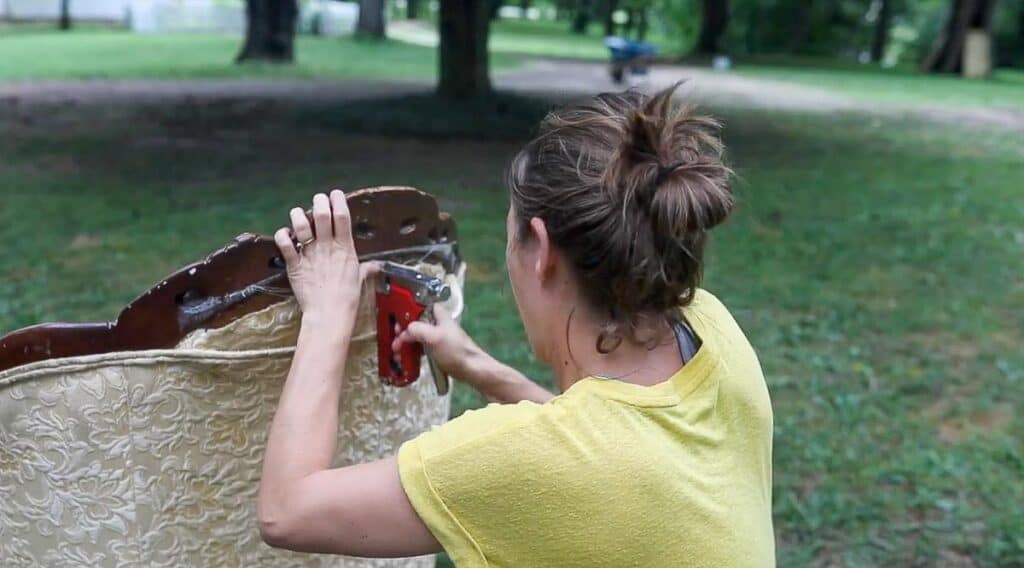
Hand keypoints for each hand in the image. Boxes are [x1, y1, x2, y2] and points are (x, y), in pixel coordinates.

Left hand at [274, 191, 376, 323]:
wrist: (330, 314)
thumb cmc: (347, 298)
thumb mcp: (359, 279)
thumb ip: (367, 269)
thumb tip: (377, 266)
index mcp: (345, 248)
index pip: (343, 216)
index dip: (338, 201)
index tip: (335, 194)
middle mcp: (327, 247)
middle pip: (322, 214)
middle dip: (319, 202)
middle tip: (318, 200)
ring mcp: (310, 255)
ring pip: (301, 224)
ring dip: (298, 215)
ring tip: (299, 214)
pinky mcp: (294, 264)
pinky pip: (284, 243)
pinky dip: (282, 235)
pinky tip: (285, 234)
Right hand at [391, 304, 489, 384]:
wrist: (471, 369)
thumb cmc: (456, 351)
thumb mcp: (433, 337)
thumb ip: (416, 329)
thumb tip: (404, 331)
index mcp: (437, 314)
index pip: (415, 306)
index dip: (403, 314)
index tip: (396, 325)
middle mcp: (435, 322)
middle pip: (412, 322)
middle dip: (401, 333)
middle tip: (395, 343)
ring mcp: (436, 336)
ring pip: (414, 336)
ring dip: (404, 345)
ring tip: (398, 355)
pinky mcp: (436, 348)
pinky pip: (419, 347)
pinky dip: (411, 352)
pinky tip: (407, 360)